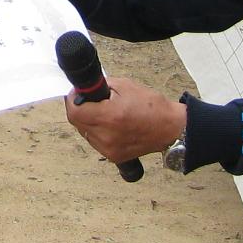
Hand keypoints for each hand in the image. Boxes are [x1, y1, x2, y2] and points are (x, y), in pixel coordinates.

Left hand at [63, 75, 184, 164]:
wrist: (170, 128)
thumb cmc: (152, 106)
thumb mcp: (124, 86)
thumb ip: (100, 86)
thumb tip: (84, 90)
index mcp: (109, 116)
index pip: (74, 111)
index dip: (72, 100)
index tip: (76, 94)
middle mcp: (107, 136)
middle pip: (77, 123)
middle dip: (80, 109)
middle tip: (89, 101)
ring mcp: (109, 149)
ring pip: (85, 133)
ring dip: (88, 122)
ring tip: (103, 113)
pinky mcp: (114, 157)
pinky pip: (95, 142)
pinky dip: (97, 133)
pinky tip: (110, 125)